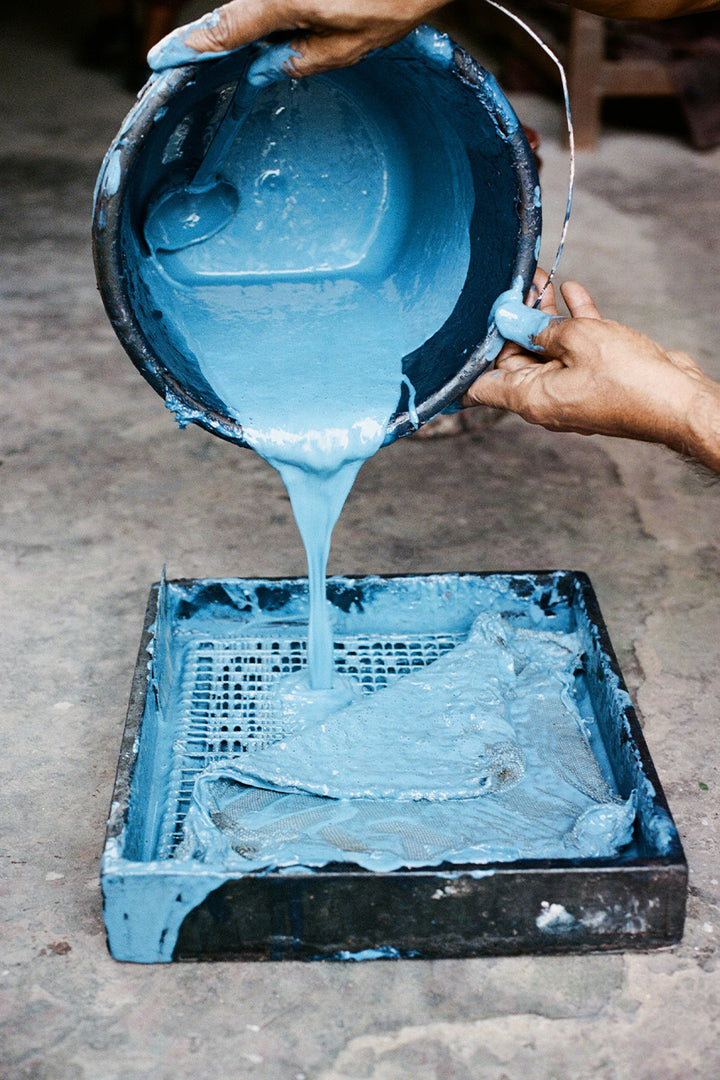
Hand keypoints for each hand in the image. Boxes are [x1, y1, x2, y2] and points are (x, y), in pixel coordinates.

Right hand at [182, 0, 443, 76]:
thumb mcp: (352, 45)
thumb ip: (302, 60)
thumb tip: (265, 70)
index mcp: (282, 1)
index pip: (223, 31)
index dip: (190, 47)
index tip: (160, 60)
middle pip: (241, 10)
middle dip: (235, 37)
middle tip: (221, 59)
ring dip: (269, 17)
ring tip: (303, 29)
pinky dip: (282, 6)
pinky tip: (313, 14)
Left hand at [463, 272, 717, 464]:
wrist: (678, 399)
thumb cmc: (629, 379)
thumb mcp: (578, 340)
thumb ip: (540, 327)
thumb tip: (511, 317)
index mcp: (530, 399)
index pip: (480, 388)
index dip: (464, 363)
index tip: (456, 337)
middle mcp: (546, 399)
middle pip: (514, 358)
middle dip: (512, 320)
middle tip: (513, 285)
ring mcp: (571, 390)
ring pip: (547, 349)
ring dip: (544, 315)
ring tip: (540, 279)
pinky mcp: (596, 379)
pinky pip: (574, 349)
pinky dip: (571, 322)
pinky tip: (571, 291)